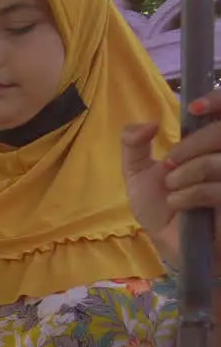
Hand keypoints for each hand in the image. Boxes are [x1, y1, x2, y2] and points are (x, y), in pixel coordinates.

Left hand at [124, 89, 220, 267]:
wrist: (171, 245)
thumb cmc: (161, 208)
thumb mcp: (138, 173)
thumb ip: (133, 145)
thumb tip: (148, 124)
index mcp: (211, 145)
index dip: (218, 101)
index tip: (195, 108)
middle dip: (190, 147)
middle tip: (169, 165)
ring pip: (218, 161)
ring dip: (186, 174)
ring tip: (173, 190)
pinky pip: (217, 189)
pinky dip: (191, 195)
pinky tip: (181, 205)